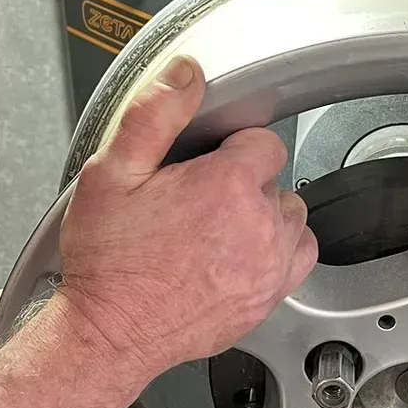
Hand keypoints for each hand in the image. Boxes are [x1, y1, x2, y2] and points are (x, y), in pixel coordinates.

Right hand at [54, 56, 318, 387]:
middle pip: (275, 180)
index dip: (231, 148)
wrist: (111, 333)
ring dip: (263, 217)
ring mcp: (269, 265)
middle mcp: (259, 224)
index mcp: (227, 184)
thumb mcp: (111, 174)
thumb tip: (186, 74)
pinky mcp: (269, 299)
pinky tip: (240, 254)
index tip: (205, 166)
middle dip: (242, 184)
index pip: (263, 141)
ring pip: (290, 217)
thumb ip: (154, 115)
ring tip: (217, 229)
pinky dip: (278, 251)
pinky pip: (299, 257)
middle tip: (196, 202)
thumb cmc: (109, 263)